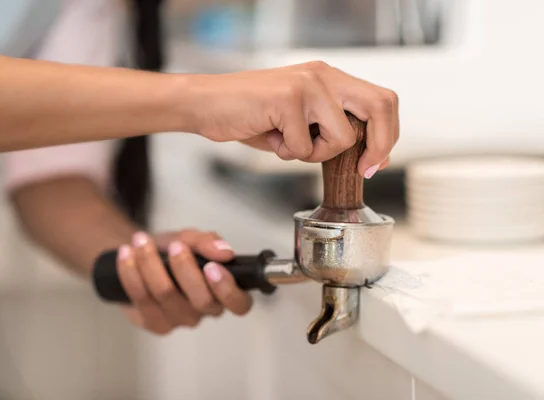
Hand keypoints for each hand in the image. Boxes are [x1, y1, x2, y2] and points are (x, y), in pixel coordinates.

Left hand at [116, 229, 251, 334]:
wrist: (142, 254)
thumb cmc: (174, 250)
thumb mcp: (191, 238)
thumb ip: (208, 242)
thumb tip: (225, 251)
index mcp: (223, 292)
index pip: (240, 304)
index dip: (228, 289)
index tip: (212, 267)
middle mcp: (204, 311)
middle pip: (201, 300)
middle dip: (186, 269)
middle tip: (176, 246)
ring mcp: (178, 320)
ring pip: (166, 295)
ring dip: (151, 263)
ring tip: (141, 241)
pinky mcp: (153, 322)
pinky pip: (141, 297)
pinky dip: (132, 272)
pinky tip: (126, 254)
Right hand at [186, 61, 398, 175]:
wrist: (207, 104)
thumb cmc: (251, 114)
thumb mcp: (300, 120)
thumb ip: (332, 130)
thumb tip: (368, 157)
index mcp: (329, 77)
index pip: (381, 100)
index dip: (387, 135)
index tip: (375, 162)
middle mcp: (323, 75)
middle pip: (380, 105)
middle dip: (379, 145)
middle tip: (363, 169)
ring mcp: (307, 85)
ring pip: (342, 137)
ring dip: (315, 154)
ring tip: (287, 143)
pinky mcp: (287, 99)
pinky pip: (304, 147)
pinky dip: (286, 153)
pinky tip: (269, 137)